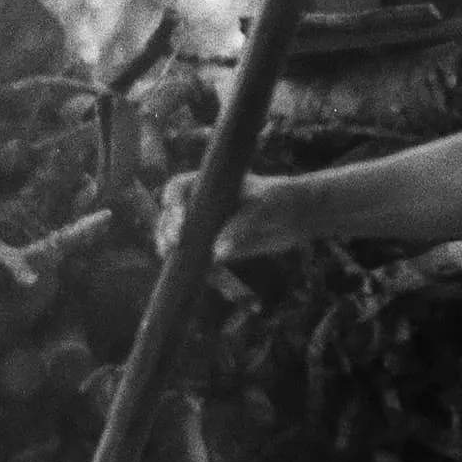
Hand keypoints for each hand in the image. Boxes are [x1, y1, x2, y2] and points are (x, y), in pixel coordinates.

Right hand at [156, 171, 297, 263]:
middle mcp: (201, 206)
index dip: (173, 202)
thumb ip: (242, 226)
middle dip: (166, 229)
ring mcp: (206, 228)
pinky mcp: (215, 249)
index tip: (179, 217)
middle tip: (174, 244)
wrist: (295, 217)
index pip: (178, 189)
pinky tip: (191, 275)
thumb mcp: (264, 207)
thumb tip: (218, 254)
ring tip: (172, 258)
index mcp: (207, 186)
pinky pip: (196, 260)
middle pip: (171, 216)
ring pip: (177, 239)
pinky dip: (191, 268)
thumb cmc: (279, 200)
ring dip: (169, 249)